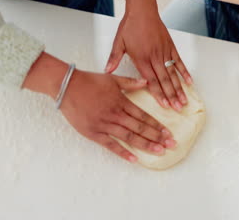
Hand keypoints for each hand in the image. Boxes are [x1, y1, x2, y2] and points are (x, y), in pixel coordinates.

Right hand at [23, 53, 175, 162]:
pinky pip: (110, 145)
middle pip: (140, 128)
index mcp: (121, 101)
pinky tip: (134, 159)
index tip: (168, 133)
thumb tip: (146, 82)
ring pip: (129, 137)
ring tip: (159, 151)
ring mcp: (105, 124)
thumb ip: (131, 82)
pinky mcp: (94, 132)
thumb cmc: (89, 81)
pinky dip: (122, 152)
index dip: (157, 125)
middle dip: (157, 137)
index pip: (144, 116)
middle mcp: (116, 114)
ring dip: (145, 145)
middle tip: (171, 145)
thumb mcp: (112, 79)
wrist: (67, 86)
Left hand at [105, 0, 192, 111]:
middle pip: (164, 80)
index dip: (158, 94)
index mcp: (141, 58)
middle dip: (171, 96)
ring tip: (184, 100)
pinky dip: (185, 72)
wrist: (142, 10)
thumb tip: (107, 71)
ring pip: (173, 74)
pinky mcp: (170, 47)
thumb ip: (114, 58)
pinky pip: (179, 62)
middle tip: (177, 108)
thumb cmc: (130, 25)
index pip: (151, 80)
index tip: (164, 105)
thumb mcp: (119, 42)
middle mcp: (154, 57)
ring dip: (179, 88)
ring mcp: (164, 52)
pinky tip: (189, 82)